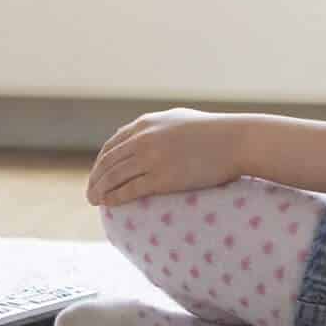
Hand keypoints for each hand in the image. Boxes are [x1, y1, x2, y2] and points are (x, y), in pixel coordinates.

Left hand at [86, 108, 243, 206]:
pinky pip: (130, 190)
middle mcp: (143, 139)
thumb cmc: (213, 132)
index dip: (101, 162)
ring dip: (100, 190)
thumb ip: (156, 127)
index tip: (97, 175)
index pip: (112, 145)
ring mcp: (152, 158)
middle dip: (95, 179)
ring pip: (114, 176)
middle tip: (90, 193)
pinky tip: (110, 205)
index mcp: (145, 124)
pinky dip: (115, 198)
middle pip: (108, 162)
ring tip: (94, 201)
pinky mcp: (162, 178)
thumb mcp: (178, 120)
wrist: (235, 141)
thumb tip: (141, 135)